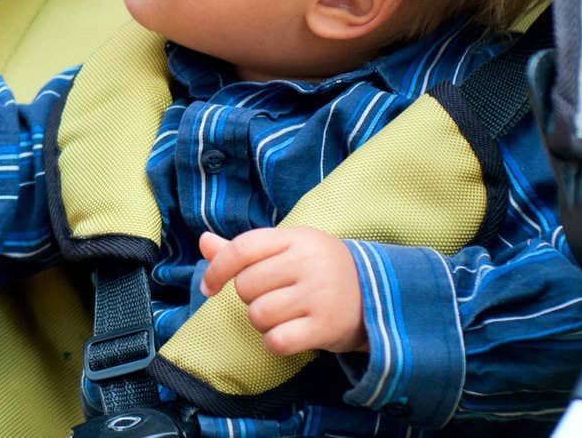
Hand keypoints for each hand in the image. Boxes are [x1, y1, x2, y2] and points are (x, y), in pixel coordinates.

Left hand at [198, 228, 367, 355]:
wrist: (378, 293)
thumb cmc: (319, 269)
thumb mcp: (288, 249)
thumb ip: (245, 250)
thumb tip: (203, 241)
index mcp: (295, 239)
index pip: (242, 249)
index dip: (217, 269)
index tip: (209, 287)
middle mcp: (308, 263)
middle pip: (247, 286)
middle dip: (249, 298)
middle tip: (271, 298)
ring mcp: (319, 295)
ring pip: (259, 315)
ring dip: (262, 321)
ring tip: (282, 316)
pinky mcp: (327, 327)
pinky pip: (277, 341)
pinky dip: (275, 342)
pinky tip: (289, 334)